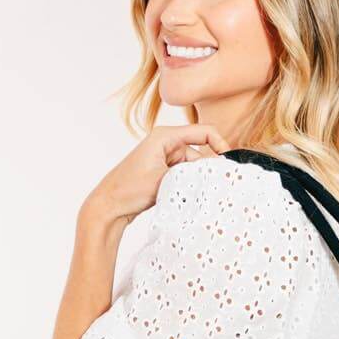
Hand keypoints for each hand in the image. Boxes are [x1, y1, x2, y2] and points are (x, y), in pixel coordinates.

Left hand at [81, 123, 229, 225]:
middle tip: (213, 187)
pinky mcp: (163, 171)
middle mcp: (166, 143)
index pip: (203, 132)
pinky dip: (188, 184)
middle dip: (207, 169)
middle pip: (199, 151)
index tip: (229, 162)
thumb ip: (192, 172)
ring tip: (192, 195)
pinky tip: (185, 196)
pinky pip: (184, 175)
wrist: (109, 206)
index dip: (220, 144)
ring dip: (196, 180)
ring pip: (193, 166)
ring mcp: (164, 157)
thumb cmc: (129, 189)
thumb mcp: (166, 179)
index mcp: (165, 136)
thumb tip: (215, 171)